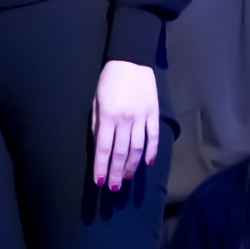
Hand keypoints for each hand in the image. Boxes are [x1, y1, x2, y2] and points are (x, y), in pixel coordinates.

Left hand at [90, 61, 160, 191]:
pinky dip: (151, 151)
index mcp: (108, 116)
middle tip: (114, 187)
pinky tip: (147, 163)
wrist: (131, 61)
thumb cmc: (108, 81)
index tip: (100, 181)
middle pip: (121, 152)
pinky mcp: (153, 113)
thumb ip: (97, 124)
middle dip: (116, 172)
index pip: (104, 148)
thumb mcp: (96, 101)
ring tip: (126, 178)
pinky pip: (153, 137)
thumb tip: (100, 147)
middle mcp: (125, 120)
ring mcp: (141, 117)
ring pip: (137, 148)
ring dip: (132, 166)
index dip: (102, 166)